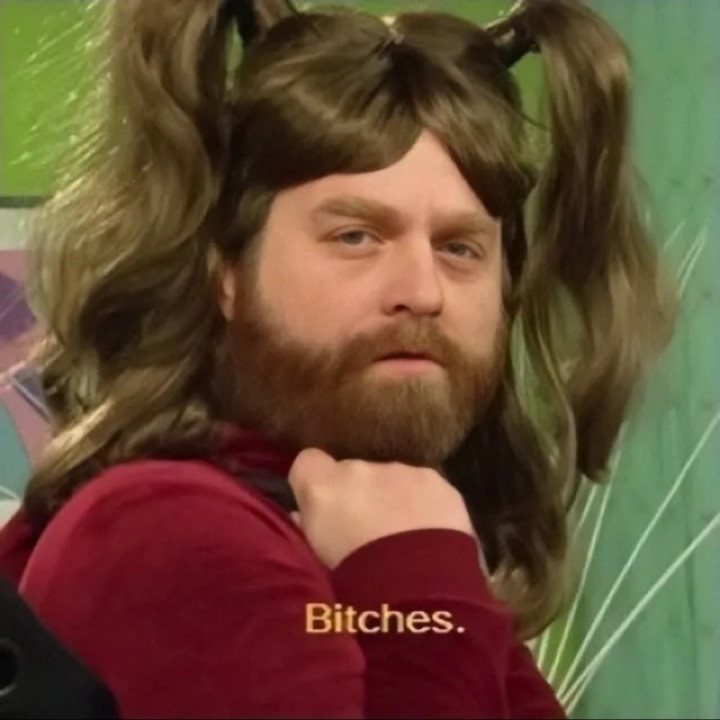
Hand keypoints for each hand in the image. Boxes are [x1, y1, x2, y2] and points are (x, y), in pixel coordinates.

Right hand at [288, 448, 475, 568]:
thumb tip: (301, 515)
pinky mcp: (436, 482)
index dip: (315, 481)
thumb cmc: (353, 583)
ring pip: (391, 479)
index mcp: (322, 487)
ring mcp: (401, 472)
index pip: (308, 462)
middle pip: (353, 473)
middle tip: (366, 533)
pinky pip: (424, 487)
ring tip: (404, 539)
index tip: (324, 506)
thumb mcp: (315, 560)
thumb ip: (306, 528)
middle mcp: (360, 470)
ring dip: (393, 500)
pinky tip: (432, 534)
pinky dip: (425, 504)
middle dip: (359, 495)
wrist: (417, 593)